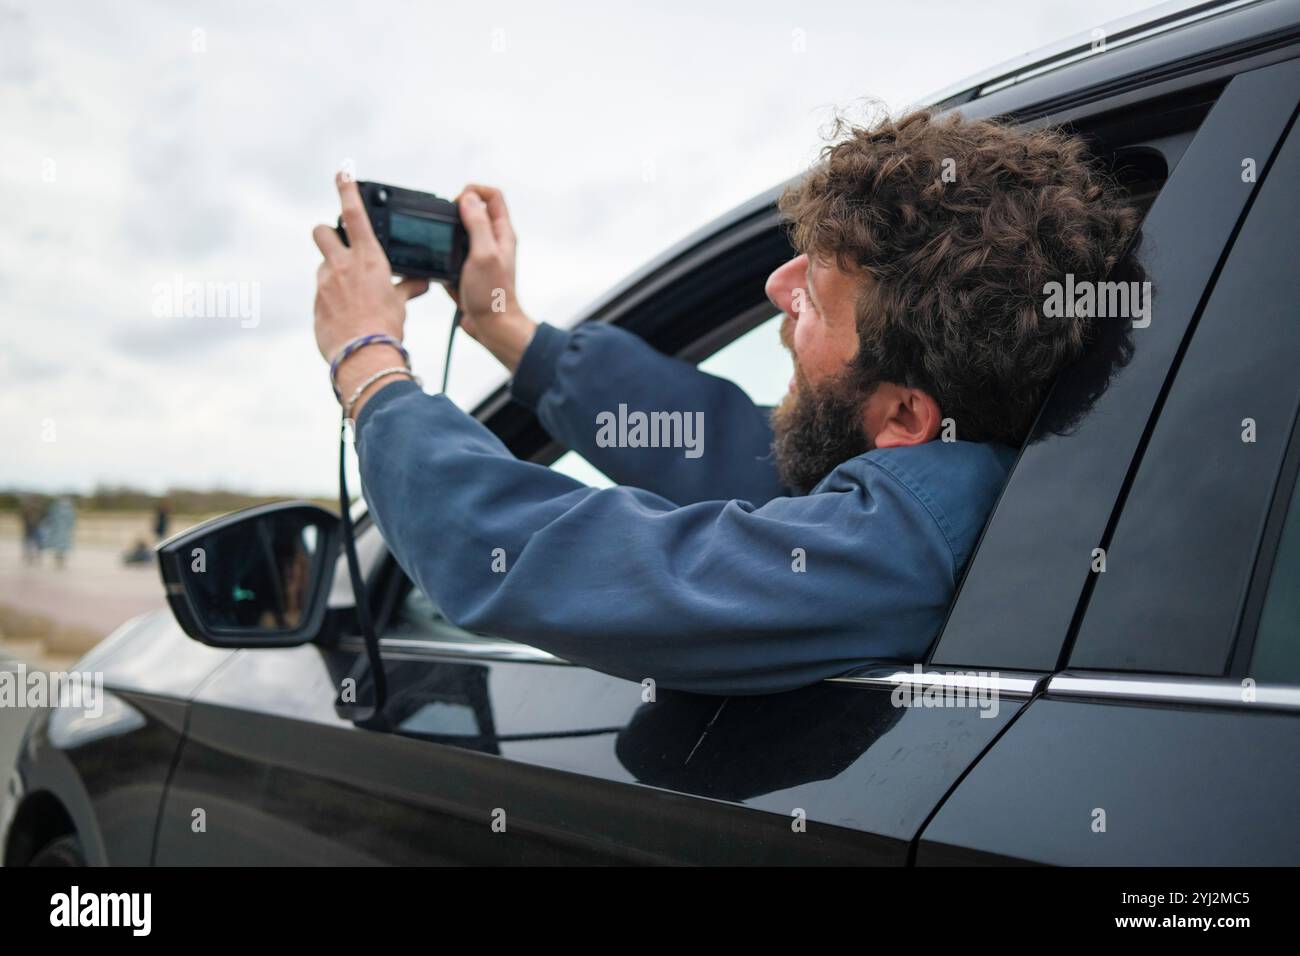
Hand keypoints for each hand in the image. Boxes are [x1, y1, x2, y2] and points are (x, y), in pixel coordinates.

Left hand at [312, 172, 428, 362]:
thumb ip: (406, 287)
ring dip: (333, 274)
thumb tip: (419, 282)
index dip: (347, 190)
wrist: (364, 357)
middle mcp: (342, 265)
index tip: (342, 173)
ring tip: (350, 298)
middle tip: (338, 247)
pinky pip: (321, 293)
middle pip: (322, 231)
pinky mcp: (315, 303)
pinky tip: (345, 317)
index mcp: (368, 259)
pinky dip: (332, 300)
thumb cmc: (387, 328)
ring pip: (322, 266)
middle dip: (328, 234)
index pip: (355, 214)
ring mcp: (324, 283)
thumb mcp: (399, 303)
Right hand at [446, 184, 536, 372]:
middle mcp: (493, 242)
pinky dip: (444, 264)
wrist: (492, 328)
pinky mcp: (469, 272)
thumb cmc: (493, 295)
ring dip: (447, 242)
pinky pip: (451, 259)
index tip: (457, 203)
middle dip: (454, 216)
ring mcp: (481, 257)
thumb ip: (477, 224)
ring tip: (445, 257)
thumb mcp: (483, 254)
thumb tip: (468, 198)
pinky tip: (446, 276)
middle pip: (473, 212)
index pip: (492, 196)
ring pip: (459, 237)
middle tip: (445, 228)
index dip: (473, 192)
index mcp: (502, 233)